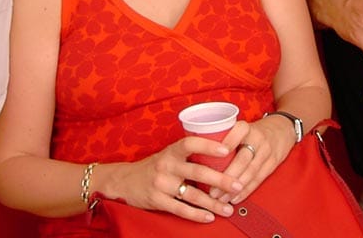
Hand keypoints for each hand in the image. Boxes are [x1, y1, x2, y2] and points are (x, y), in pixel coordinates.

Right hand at [109, 137, 243, 222]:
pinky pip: (181, 209)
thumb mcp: (168, 154)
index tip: (227, 150)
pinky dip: (197, 215)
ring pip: (192, 194)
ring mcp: (161, 184)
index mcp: (171, 151)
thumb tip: (222, 154)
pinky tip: (210, 217)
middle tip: (238, 185)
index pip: (191, 144)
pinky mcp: (157, 200)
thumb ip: (189, 155)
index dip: (208, 146)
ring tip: (229, 209)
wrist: (124, 181)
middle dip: (220, 180)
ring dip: (213, 203)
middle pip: (197, 172)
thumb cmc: (154, 166)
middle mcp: (166, 165)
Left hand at [208, 117, 294, 204]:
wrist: (282, 129)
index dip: (228, 142)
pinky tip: (234, 199)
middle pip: (243, 159)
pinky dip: (246, 191)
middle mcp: (258, 138)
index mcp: (247, 127)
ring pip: (251, 172)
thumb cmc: (253, 130)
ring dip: (235, 188)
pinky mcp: (273, 164)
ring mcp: (267, 152)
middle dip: (227, 177)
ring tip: (220, 198)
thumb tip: (196, 152)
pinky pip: (259, 180)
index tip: (214, 154)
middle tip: (212, 190)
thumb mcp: (241, 127)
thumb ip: (224, 137)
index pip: (238, 132)